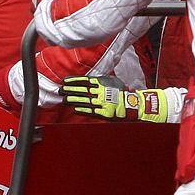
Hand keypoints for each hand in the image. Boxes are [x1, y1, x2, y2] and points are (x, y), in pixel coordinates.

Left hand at [62, 77, 180, 122]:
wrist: (134, 105)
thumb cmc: (123, 93)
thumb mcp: (113, 83)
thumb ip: (102, 82)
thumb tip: (90, 81)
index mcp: (103, 83)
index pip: (84, 80)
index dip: (73, 81)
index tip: (64, 81)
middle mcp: (101, 92)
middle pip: (82, 91)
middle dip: (70, 90)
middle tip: (60, 90)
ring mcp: (102, 103)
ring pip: (84, 101)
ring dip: (73, 100)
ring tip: (64, 100)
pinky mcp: (104, 113)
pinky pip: (91, 111)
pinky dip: (82, 110)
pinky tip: (75, 109)